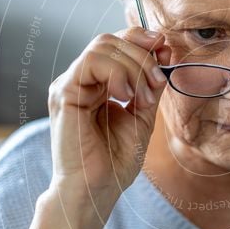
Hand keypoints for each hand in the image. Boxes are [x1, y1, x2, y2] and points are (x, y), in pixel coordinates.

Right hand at [47, 27, 169, 203]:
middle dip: (143, 56)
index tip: (165, 51)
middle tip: (158, 83)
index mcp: (97, 83)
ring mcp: (69, 84)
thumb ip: (150, 84)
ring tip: (142, 97)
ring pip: (102, 45)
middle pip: (111, 40)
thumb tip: (163, 49)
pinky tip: (125, 96)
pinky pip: (91, 62)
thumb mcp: (143, 115)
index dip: (142, 40)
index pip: (116, 42)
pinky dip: (117, 73)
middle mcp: (80, 80)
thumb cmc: (115, 161)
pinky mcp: (64, 93)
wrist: (96, 189)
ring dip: (133, 66)